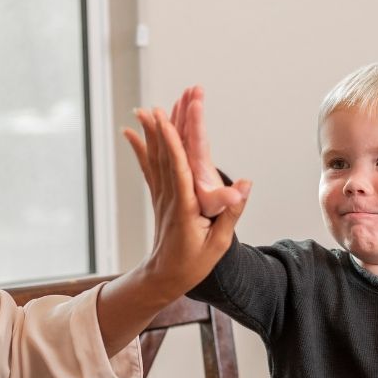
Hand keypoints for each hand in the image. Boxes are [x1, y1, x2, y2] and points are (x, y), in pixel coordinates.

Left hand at [123, 107, 251, 295]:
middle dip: (166, 125)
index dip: (172, 144)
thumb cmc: (192, 263)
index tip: (165, 121)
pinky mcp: (159, 196)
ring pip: (155, 157)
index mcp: (184, 207)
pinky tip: (131, 131)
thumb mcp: (218, 243)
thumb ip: (231, 213)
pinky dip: (140, 147)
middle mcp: (169, 197)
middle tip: (167, 100)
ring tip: (147, 107)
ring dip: (152, 132)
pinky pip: (148, 167)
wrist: (165, 276)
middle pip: (166, 155)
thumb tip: (246, 185)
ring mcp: (161, 195)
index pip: (178, 169)